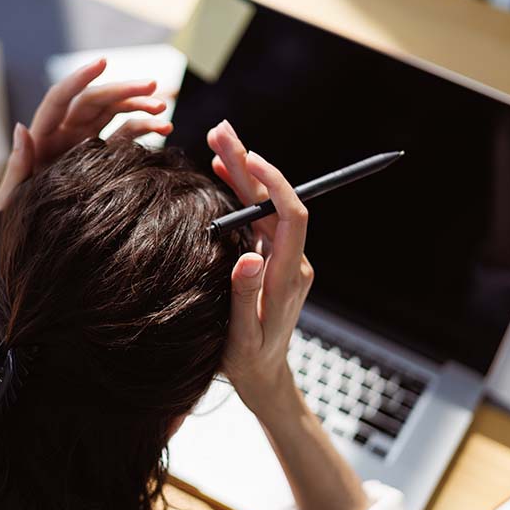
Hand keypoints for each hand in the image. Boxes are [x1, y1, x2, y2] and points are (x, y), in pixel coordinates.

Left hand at [0, 58, 172, 209]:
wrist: (41, 239)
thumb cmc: (21, 218)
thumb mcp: (13, 198)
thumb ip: (17, 167)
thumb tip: (20, 129)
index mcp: (43, 136)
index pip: (61, 98)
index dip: (79, 79)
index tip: (102, 63)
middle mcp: (66, 132)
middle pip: (94, 100)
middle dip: (122, 89)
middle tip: (152, 86)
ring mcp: (87, 141)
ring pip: (114, 112)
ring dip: (138, 105)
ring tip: (162, 107)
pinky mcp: (104, 154)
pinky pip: (126, 134)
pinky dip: (144, 128)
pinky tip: (164, 127)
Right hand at [209, 120, 313, 415]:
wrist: (265, 379)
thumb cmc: (248, 362)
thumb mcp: (242, 337)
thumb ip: (245, 298)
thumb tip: (248, 257)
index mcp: (289, 276)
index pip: (292, 216)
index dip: (275, 183)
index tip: (250, 157)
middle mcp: (292, 261)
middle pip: (275, 202)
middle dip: (250, 165)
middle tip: (221, 130)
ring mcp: (283, 260)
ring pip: (266, 207)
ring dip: (244, 174)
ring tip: (218, 143)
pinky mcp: (272, 261)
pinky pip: (260, 219)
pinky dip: (241, 195)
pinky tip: (223, 177)